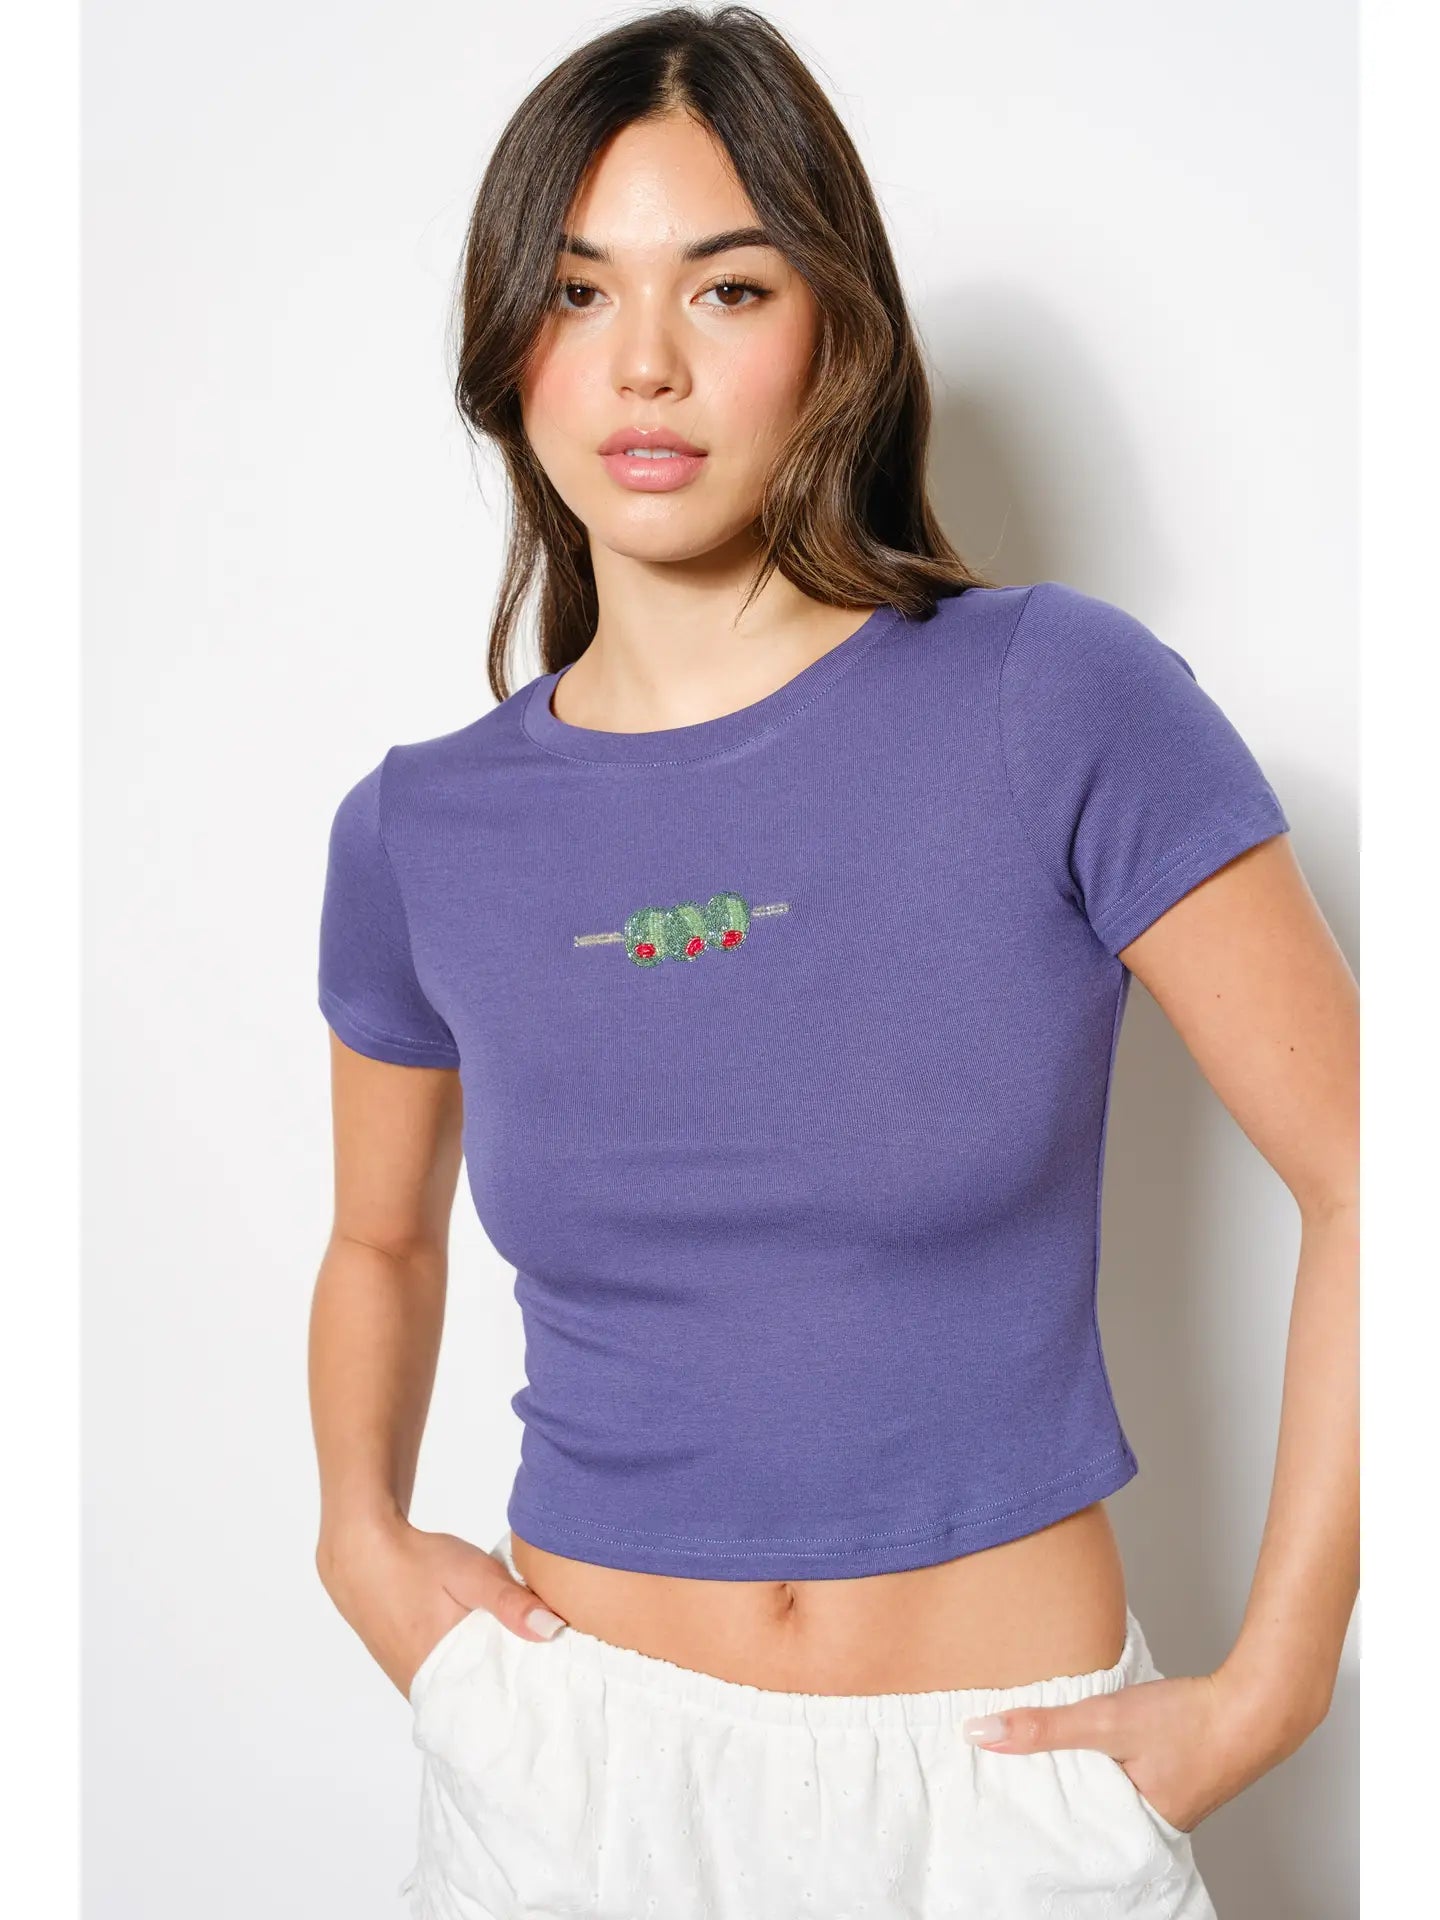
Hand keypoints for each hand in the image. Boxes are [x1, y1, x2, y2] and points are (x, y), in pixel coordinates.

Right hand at [316, 1512, 568, 1699]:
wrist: (361, 1553)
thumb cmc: (417, 1563)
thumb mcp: (472, 1573)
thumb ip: (510, 1602)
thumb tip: (553, 1631)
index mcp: (442, 1675)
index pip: (492, 1707)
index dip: (524, 1702)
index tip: (556, 1696)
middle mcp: (423, 1689)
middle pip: (478, 1702)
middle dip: (510, 1694)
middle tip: (548, 1682)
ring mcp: (411, 1681)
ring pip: (462, 1692)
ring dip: (488, 1682)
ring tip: (527, 1670)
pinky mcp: (405, 1668)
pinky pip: (445, 1681)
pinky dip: (468, 1672)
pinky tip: (490, 1656)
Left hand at [958, 1665, 1314, 1834]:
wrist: (1255, 1705)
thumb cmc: (1190, 1721)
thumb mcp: (1105, 1721)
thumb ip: (1045, 1729)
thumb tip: (982, 1733)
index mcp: (1135, 1831)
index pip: (1071, 1834)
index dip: (1038, 1816)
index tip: (1004, 1804)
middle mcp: (1152, 1826)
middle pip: (1089, 1815)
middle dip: (1059, 1800)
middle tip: (1017, 1782)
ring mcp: (1166, 1801)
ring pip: (1110, 1793)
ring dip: (1085, 1777)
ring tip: (1048, 1764)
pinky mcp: (1175, 1776)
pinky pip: (1129, 1777)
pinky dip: (1109, 1763)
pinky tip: (1096, 1746)